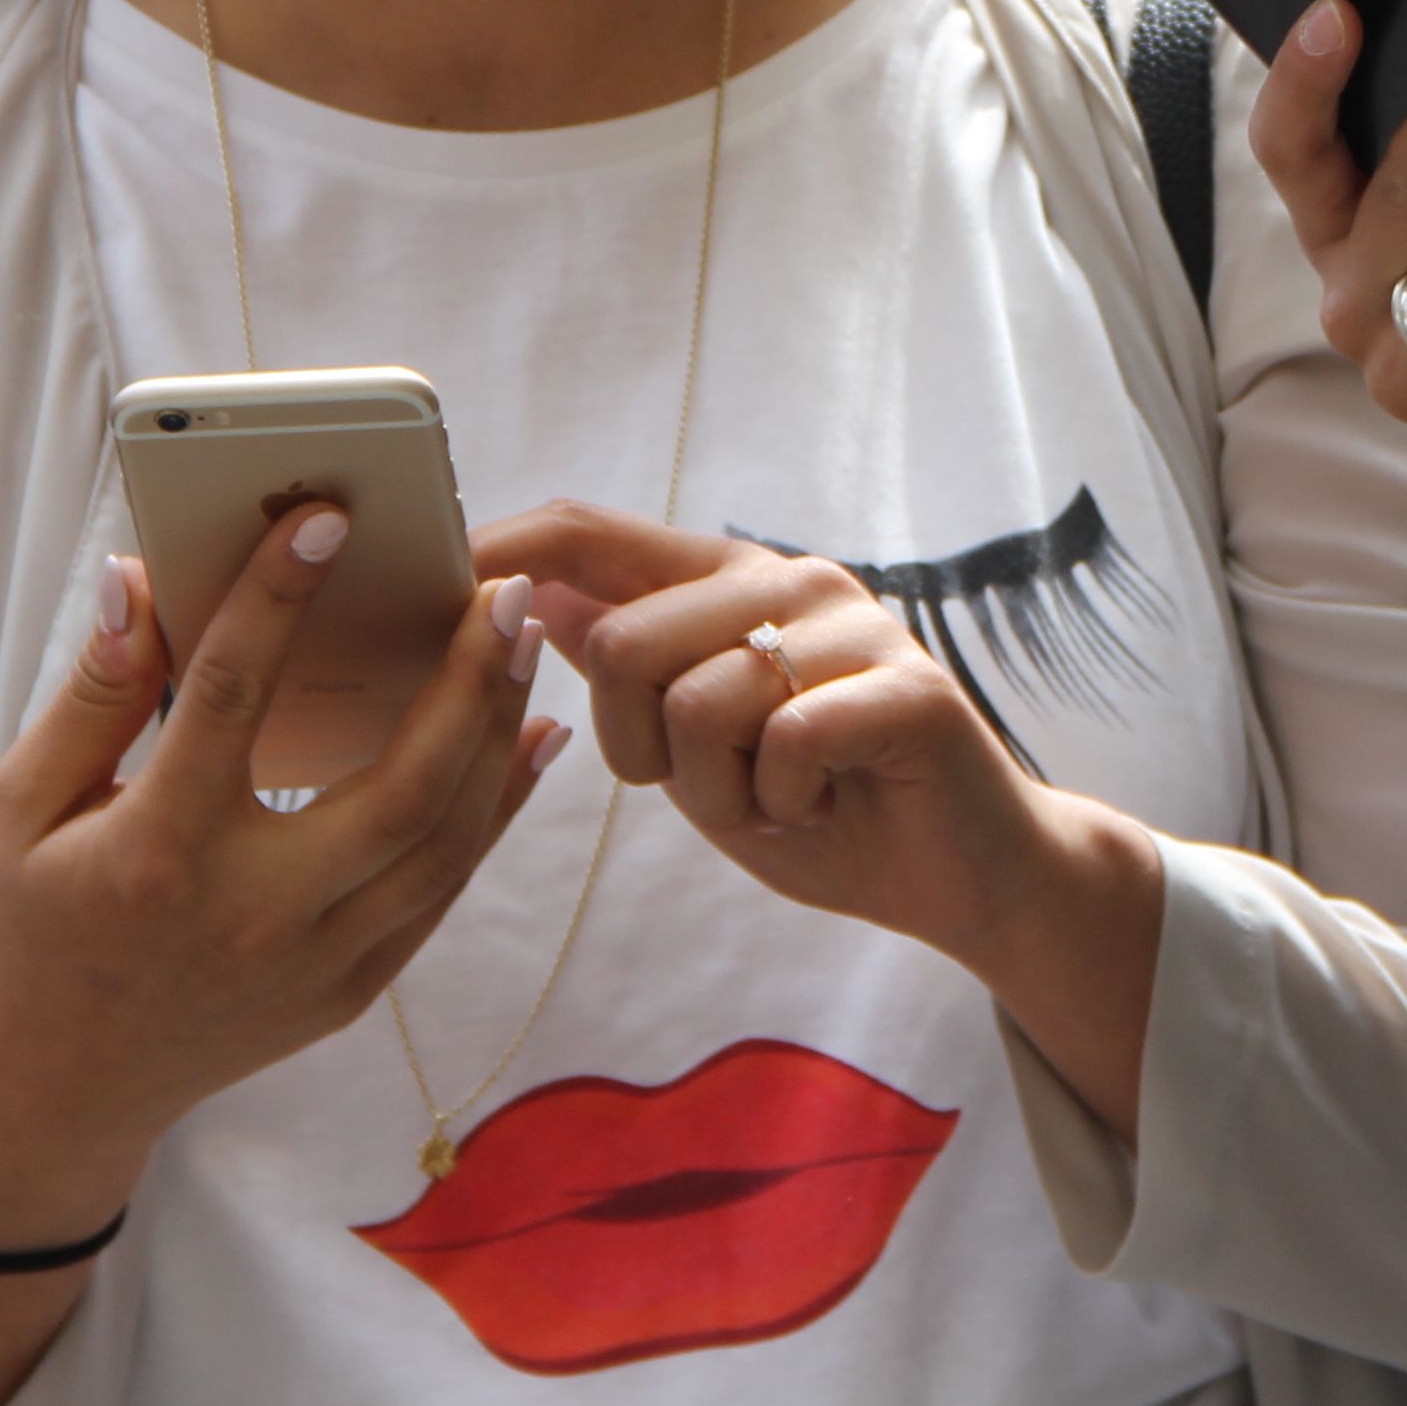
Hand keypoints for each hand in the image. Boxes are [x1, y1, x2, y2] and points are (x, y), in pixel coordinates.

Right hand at [0, 505, 565, 1405]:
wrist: (52, 1089)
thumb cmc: (30, 926)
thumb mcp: (22, 807)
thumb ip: (92, 695)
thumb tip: (140, 578)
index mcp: (158, 853)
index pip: (229, 700)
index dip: (278, 601)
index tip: (327, 520)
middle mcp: (252, 914)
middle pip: (397, 788)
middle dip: (464, 682)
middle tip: (503, 589)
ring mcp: (313, 964)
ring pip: (443, 841)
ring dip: (496, 734)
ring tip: (523, 640)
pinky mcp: (350, 992)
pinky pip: (443, 890)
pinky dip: (494, 808)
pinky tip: (523, 735)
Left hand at [490, 500, 1166, 1134]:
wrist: (967, 874)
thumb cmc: (825, 808)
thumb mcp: (698, 747)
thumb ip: (630, 669)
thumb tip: (530, 593)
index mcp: (729, 581)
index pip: (593, 530)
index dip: (508, 546)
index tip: (439, 580)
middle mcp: (789, 580)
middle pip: (622, 638)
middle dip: (637, 749)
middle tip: (714, 788)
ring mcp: (855, 625)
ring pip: (695, 698)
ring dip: (718, 789)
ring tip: (779, 798)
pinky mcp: (907, 686)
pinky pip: (780, 740)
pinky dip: (782, 803)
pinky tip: (822, 805)